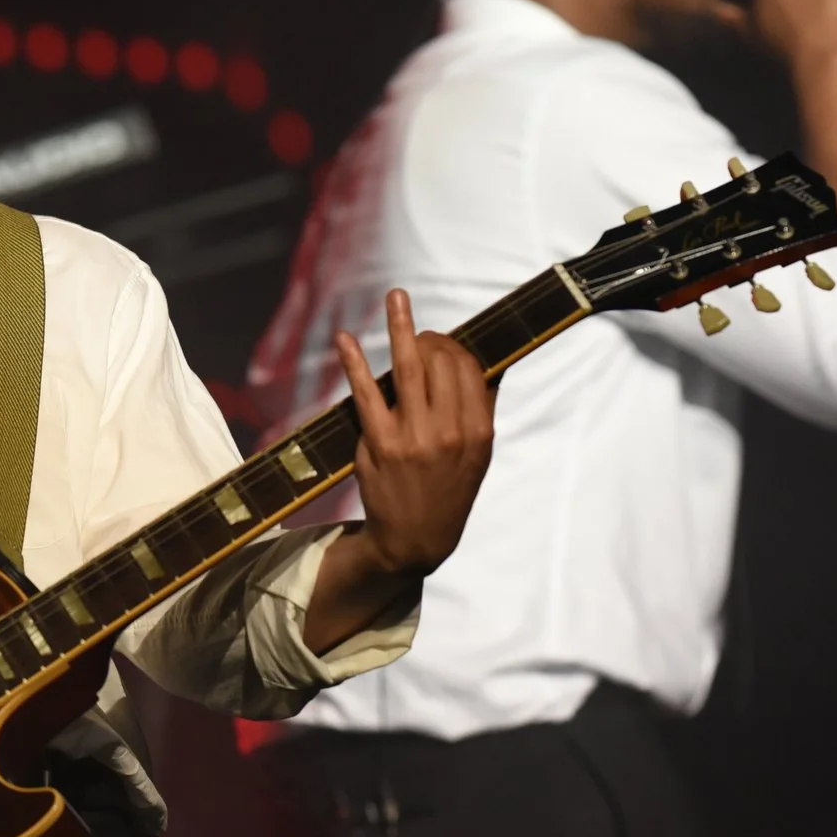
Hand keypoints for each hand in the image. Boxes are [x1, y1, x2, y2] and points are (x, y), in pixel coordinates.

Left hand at [333, 289, 493, 577]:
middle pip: (441, 362)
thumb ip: (483, 408)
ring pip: (408, 367)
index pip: (470, 367)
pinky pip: (365, 393)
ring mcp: (412, 437)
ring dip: (401, 325)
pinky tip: (345, 339)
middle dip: (428, 338)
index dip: (453, 346)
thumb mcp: (480, 454)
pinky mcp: (378, 444)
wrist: (416, 539)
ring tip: (396, 297)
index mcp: (478, 431)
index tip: (440, 341)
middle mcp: (449, 432)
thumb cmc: (448, 488)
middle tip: (417, 336)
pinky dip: (354, 362)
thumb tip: (491, 361)